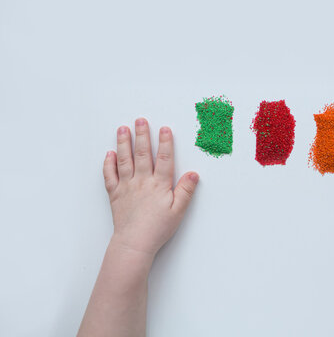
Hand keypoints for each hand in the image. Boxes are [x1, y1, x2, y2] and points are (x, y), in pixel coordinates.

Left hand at [103, 118, 198, 256]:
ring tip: (123, 129)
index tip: (164, 129)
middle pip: (143, 154)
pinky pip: (110, 176)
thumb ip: (186, 191)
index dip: (165, 143)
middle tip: (140, 120)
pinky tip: (110, 154)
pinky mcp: (115, 194)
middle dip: (142, 135)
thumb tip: (193, 174)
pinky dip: (108, 164)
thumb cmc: (157, 229)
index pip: (164, 159)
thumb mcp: (178, 211)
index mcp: (159, 185)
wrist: (134, 243)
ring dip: (123, 143)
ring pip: (124, 160)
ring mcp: (127, 187)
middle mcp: (142, 181)